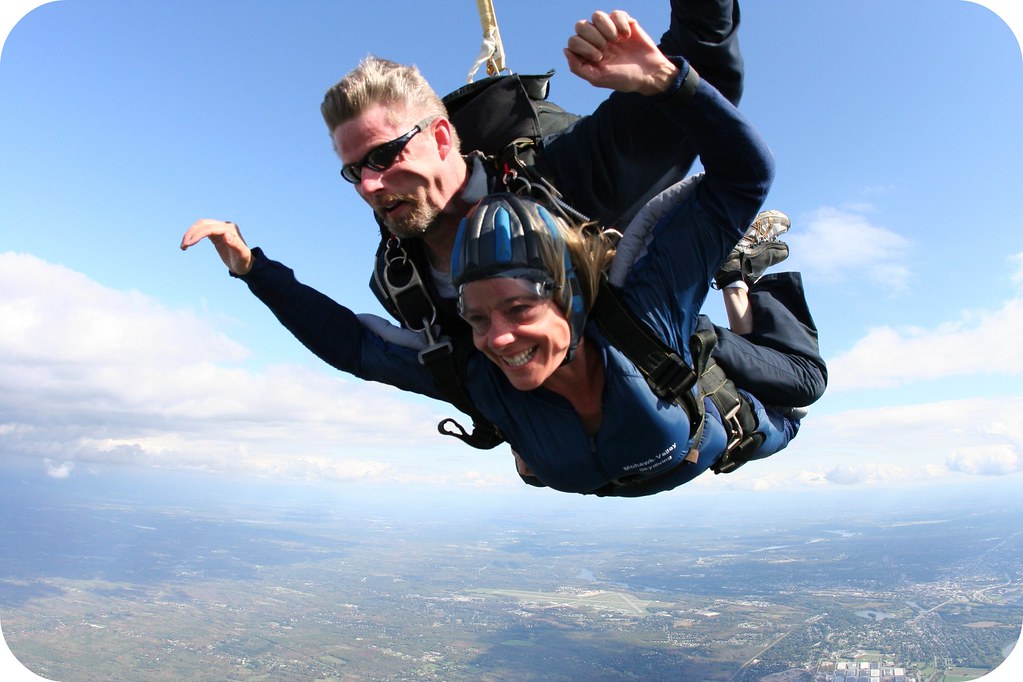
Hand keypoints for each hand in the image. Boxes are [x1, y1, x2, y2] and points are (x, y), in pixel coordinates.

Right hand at [180, 219, 253, 274]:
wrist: (245, 265)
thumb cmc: (244, 262)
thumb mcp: (242, 256)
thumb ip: (236, 245)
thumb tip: (227, 235)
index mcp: (230, 229)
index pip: (210, 228)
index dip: (198, 234)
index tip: (189, 244)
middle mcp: (225, 226)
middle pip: (203, 224)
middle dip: (191, 233)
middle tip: (183, 246)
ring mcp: (220, 229)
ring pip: (201, 226)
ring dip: (190, 233)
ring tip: (183, 246)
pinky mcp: (216, 234)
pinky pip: (202, 230)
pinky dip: (194, 235)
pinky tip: (188, 244)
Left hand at [564, 10, 679, 95]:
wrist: (649, 74)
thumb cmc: (623, 78)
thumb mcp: (598, 79)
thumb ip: (578, 67)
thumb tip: (566, 50)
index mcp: (587, 52)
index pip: (573, 40)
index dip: (584, 47)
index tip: (599, 58)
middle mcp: (595, 39)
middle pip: (580, 25)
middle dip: (593, 37)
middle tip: (606, 49)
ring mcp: (609, 30)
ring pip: (597, 16)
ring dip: (606, 29)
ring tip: (616, 41)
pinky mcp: (624, 22)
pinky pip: (616, 13)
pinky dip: (621, 24)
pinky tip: (627, 36)